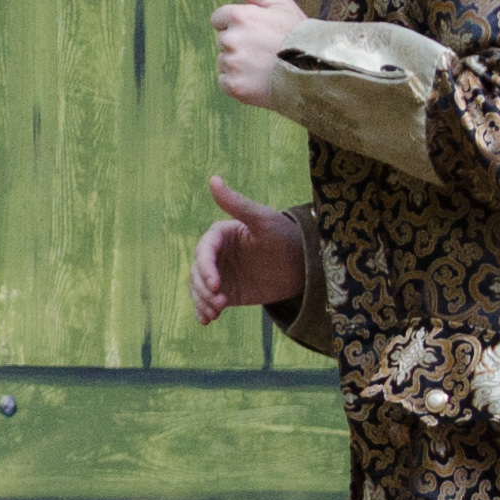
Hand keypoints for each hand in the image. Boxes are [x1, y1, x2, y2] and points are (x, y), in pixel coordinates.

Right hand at [191, 176, 303, 323]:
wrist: (302, 264)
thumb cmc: (284, 234)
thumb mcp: (262, 219)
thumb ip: (237, 203)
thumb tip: (213, 178)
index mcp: (219, 234)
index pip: (204, 251)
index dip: (205, 268)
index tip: (216, 285)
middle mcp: (216, 255)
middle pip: (197, 272)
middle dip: (203, 289)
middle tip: (220, 303)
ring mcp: (220, 274)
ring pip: (199, 289)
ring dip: (202, 302)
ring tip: (216, 312)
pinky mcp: (226, 292)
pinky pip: (208, 303)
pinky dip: (203, 312)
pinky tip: (206, 320)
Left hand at [211, 0, 305, 108]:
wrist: (316, 71)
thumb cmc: (298, 33)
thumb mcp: (277, 2)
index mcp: (239, 16)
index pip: (219, 18)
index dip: (239, 24)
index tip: (259, 30)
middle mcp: (231, 39)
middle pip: (223, 40)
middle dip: (240, 43)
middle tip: (267, 49)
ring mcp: (232, 64)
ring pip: (224, 61)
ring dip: (239, 63)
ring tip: (266, 65)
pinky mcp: (234, 87)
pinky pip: (225, 82)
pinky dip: (239, 82)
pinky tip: (260, 80)